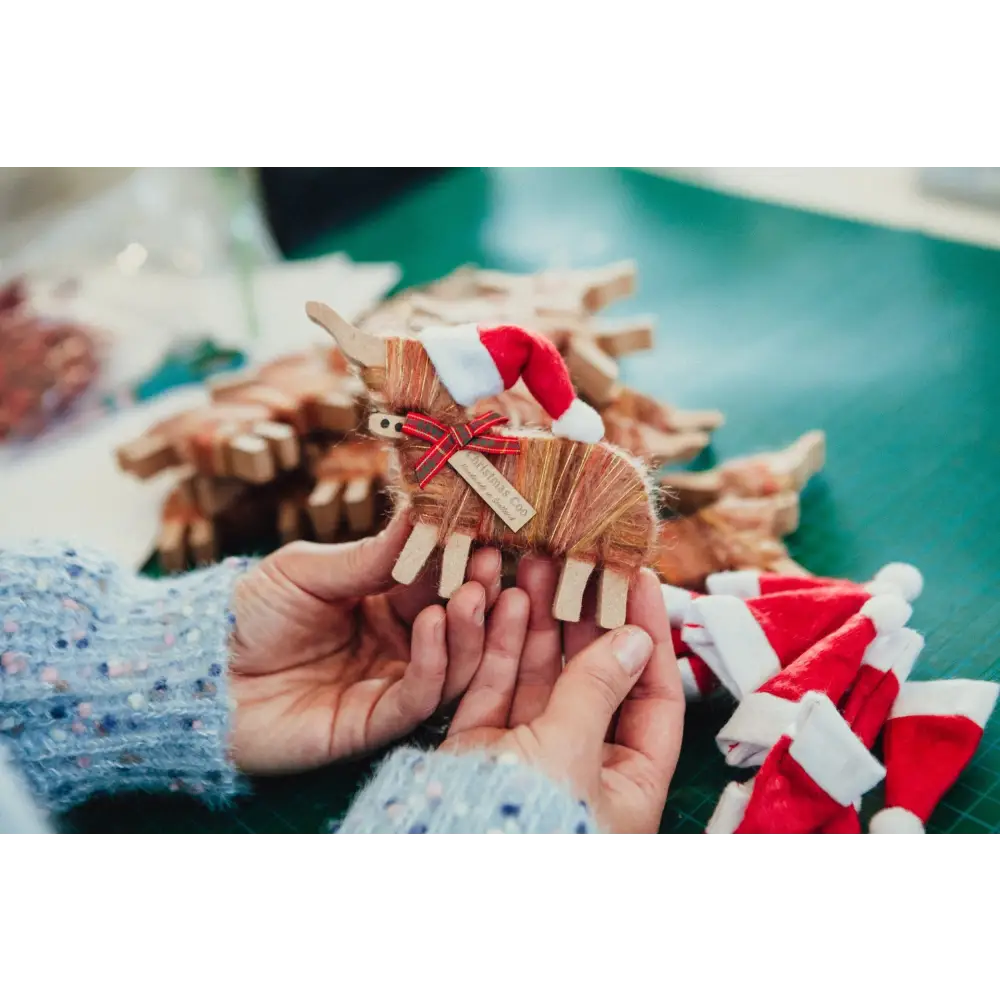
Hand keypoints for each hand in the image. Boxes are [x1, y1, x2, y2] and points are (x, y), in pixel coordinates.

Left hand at [227, 509, 506, 773]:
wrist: (200, 675)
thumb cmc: (247, 615)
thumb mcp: (306, 570)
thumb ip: (367, 555)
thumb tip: (421, 511)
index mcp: (384, 604)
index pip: (438, 582)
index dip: (462, 561)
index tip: (487, 533)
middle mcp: (397, 646)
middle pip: (457, 625)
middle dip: (480, 595)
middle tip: (493, 565)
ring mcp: (388, 686)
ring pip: (452, 665)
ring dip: (470, 630)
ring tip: (473, 593)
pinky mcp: (373, 724)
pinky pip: (418, 699)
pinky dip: (435, 664)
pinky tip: (434, 626)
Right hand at [439, 560, 684, 835]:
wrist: (441, 849)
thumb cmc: (526, 822)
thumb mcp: (572, 751)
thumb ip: (598, 688)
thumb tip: (636, 639)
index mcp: (627, 782)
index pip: (654, 695)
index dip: (651, 634)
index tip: (640, 580)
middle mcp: (580, 764)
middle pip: (594, 676)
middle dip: (586, 617)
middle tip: (581, 562)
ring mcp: (528, 753)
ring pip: (542, 675)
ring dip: (541, 619)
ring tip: (539, 564)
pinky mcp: (479, 747)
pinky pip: (496, 686)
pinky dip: (502, 645)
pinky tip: (509, 601)